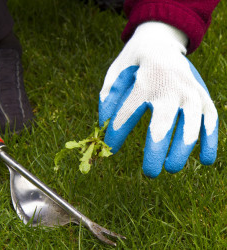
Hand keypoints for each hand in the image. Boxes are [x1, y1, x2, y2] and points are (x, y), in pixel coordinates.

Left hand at [99, 22, 218, 177]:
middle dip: (156, 151)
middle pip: (163, 124)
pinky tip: (205, 160)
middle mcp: (169, 86)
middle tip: (150, 173)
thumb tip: (105, 126)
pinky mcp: (203, 95)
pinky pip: (210, 120)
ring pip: (191, 125)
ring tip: (171, 169)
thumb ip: (108, 98)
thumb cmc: (133, 63)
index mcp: (143, 81)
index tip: (110, 149)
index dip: (117, 134)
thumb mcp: (115, 73)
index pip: (128, 114)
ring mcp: (189, 91)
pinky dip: (210, 141)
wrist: (161, 40)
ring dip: (182, 150)